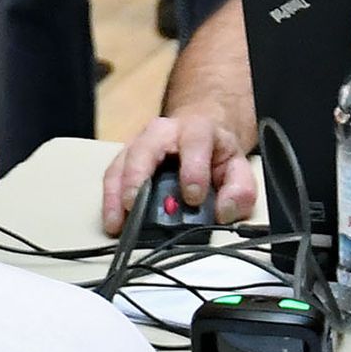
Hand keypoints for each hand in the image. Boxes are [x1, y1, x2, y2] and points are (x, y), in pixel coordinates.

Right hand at [100, 108, 257, 232]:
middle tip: (135, 204)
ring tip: (117, 221)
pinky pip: (112, 175)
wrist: (199, 134)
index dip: (193, 170)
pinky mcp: (126, 157)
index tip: (193, 198)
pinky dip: (110, 199)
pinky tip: (113, 220)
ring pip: (122, 162)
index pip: (194, 143)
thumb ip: (240, 190)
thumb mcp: (237, 167)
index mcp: (197, 130)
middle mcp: (164, 131)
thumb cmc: (214, 153)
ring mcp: (140, 142)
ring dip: (116, 193)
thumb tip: (224, 210)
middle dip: (138, 177)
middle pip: (145, 148)